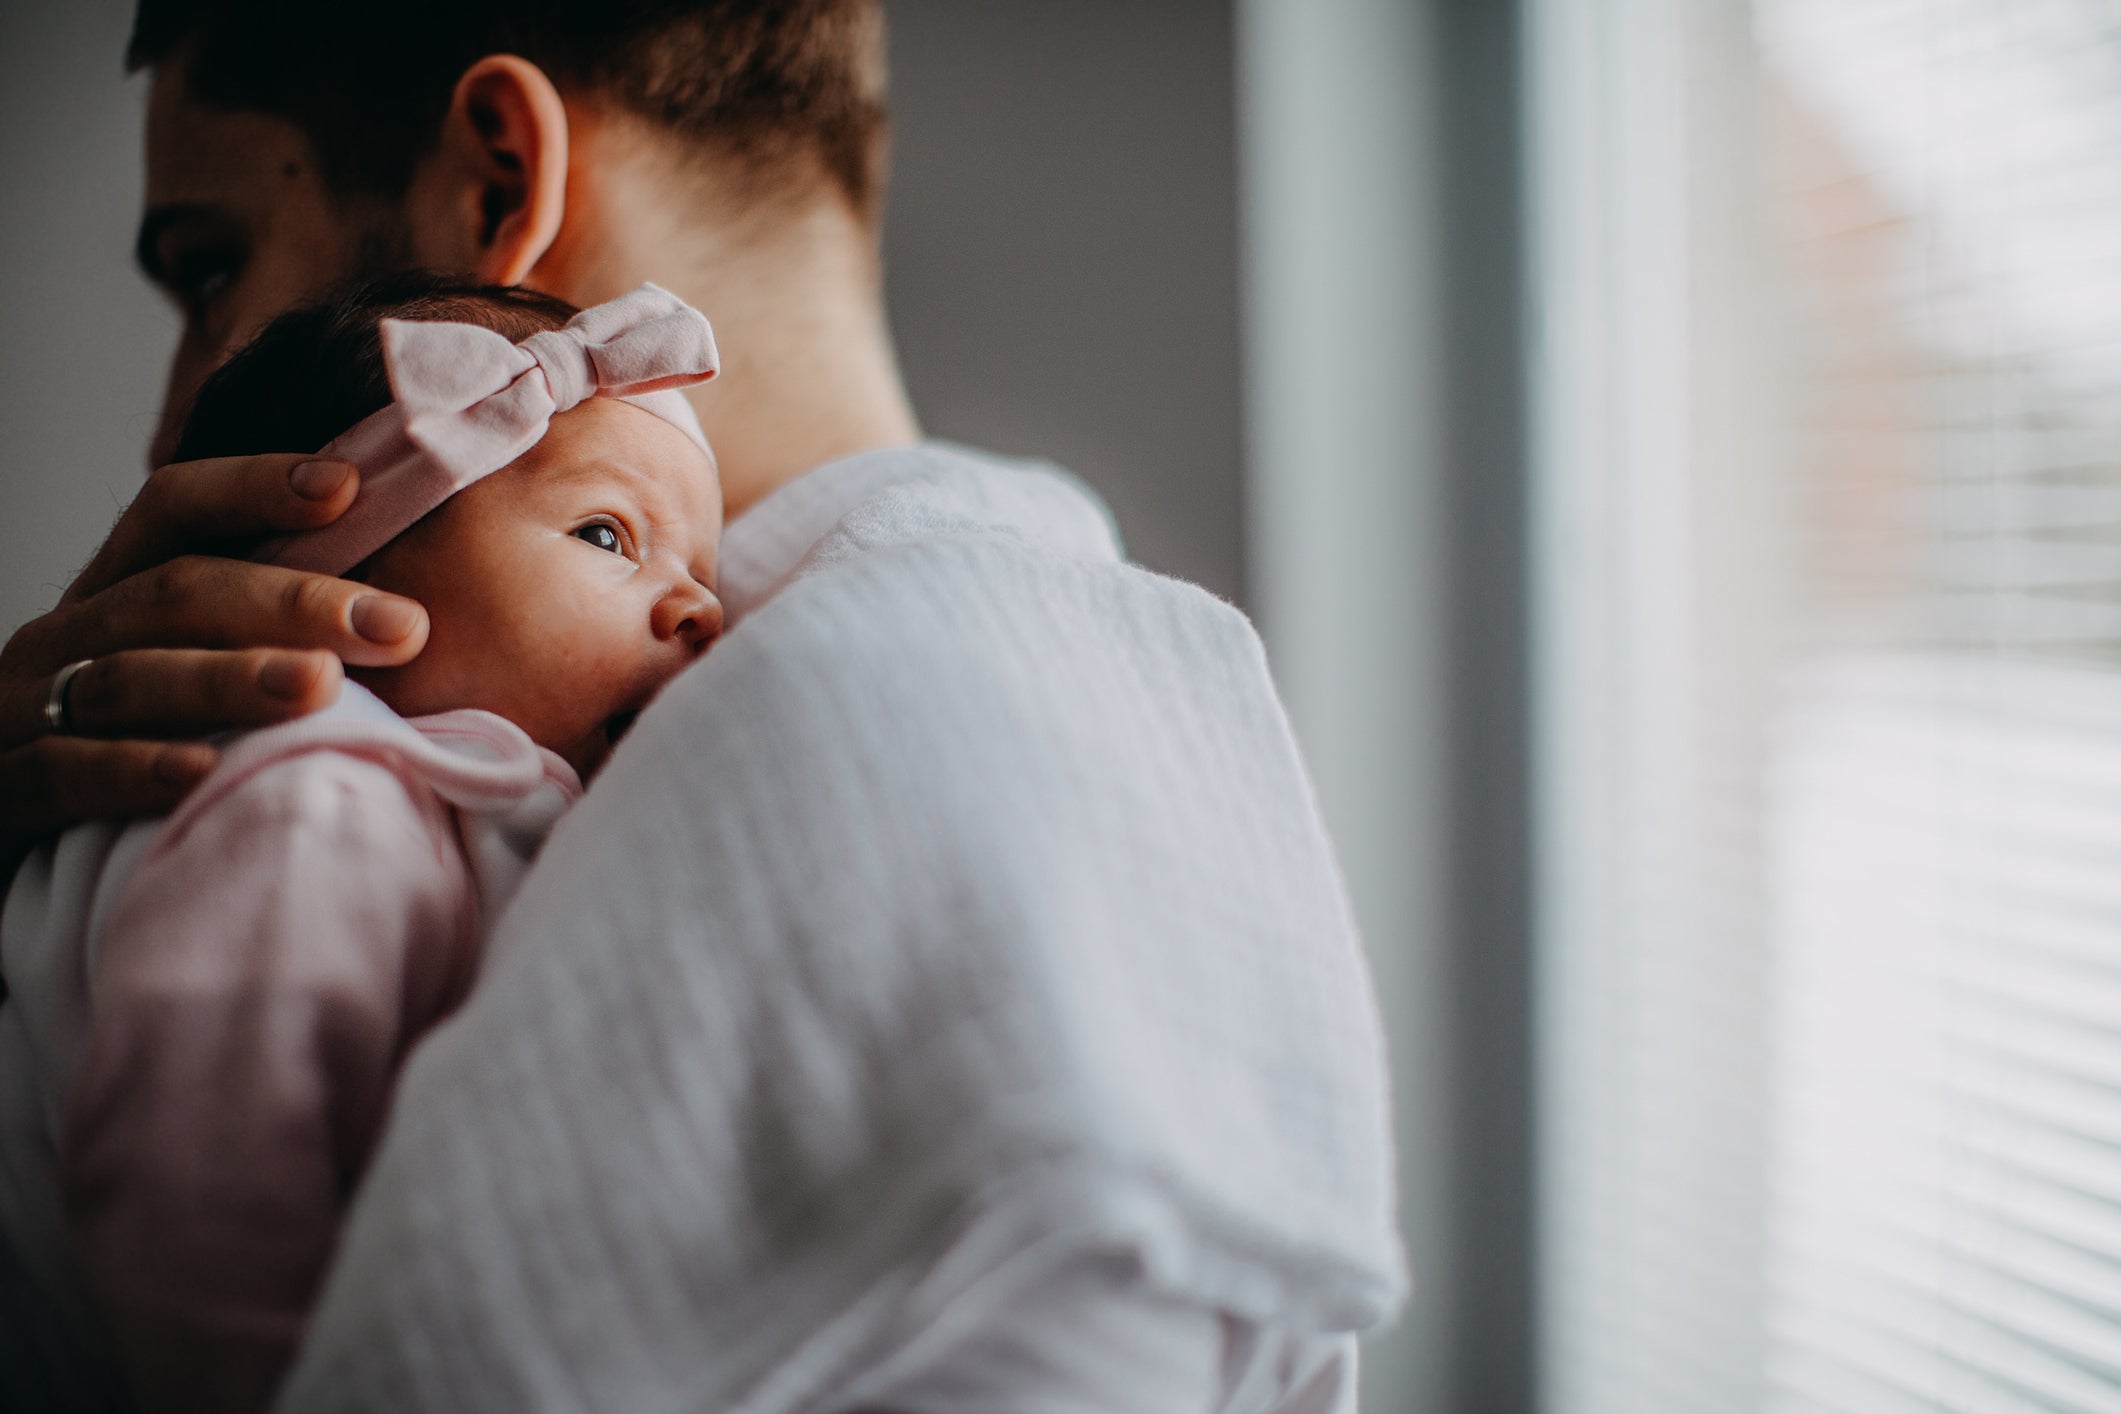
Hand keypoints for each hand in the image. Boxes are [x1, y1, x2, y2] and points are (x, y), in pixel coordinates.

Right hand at [0, 454, 428, 855]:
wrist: (4, 842)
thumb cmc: (135, 758)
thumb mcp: (194, 686)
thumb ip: (271, 645)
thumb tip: (409, 622)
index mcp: (113, 596)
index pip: (173, 508)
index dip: (254, 486)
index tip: (350, 486)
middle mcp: (64, 638)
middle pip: (175, 592)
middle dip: (293, 602)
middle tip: (399, 626)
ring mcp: (20, 710)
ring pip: (127, 676)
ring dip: (228, 678)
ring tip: (320, 686)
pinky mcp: (0, 792)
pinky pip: (63, 770)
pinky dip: (135, 769)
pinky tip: (204, 773)